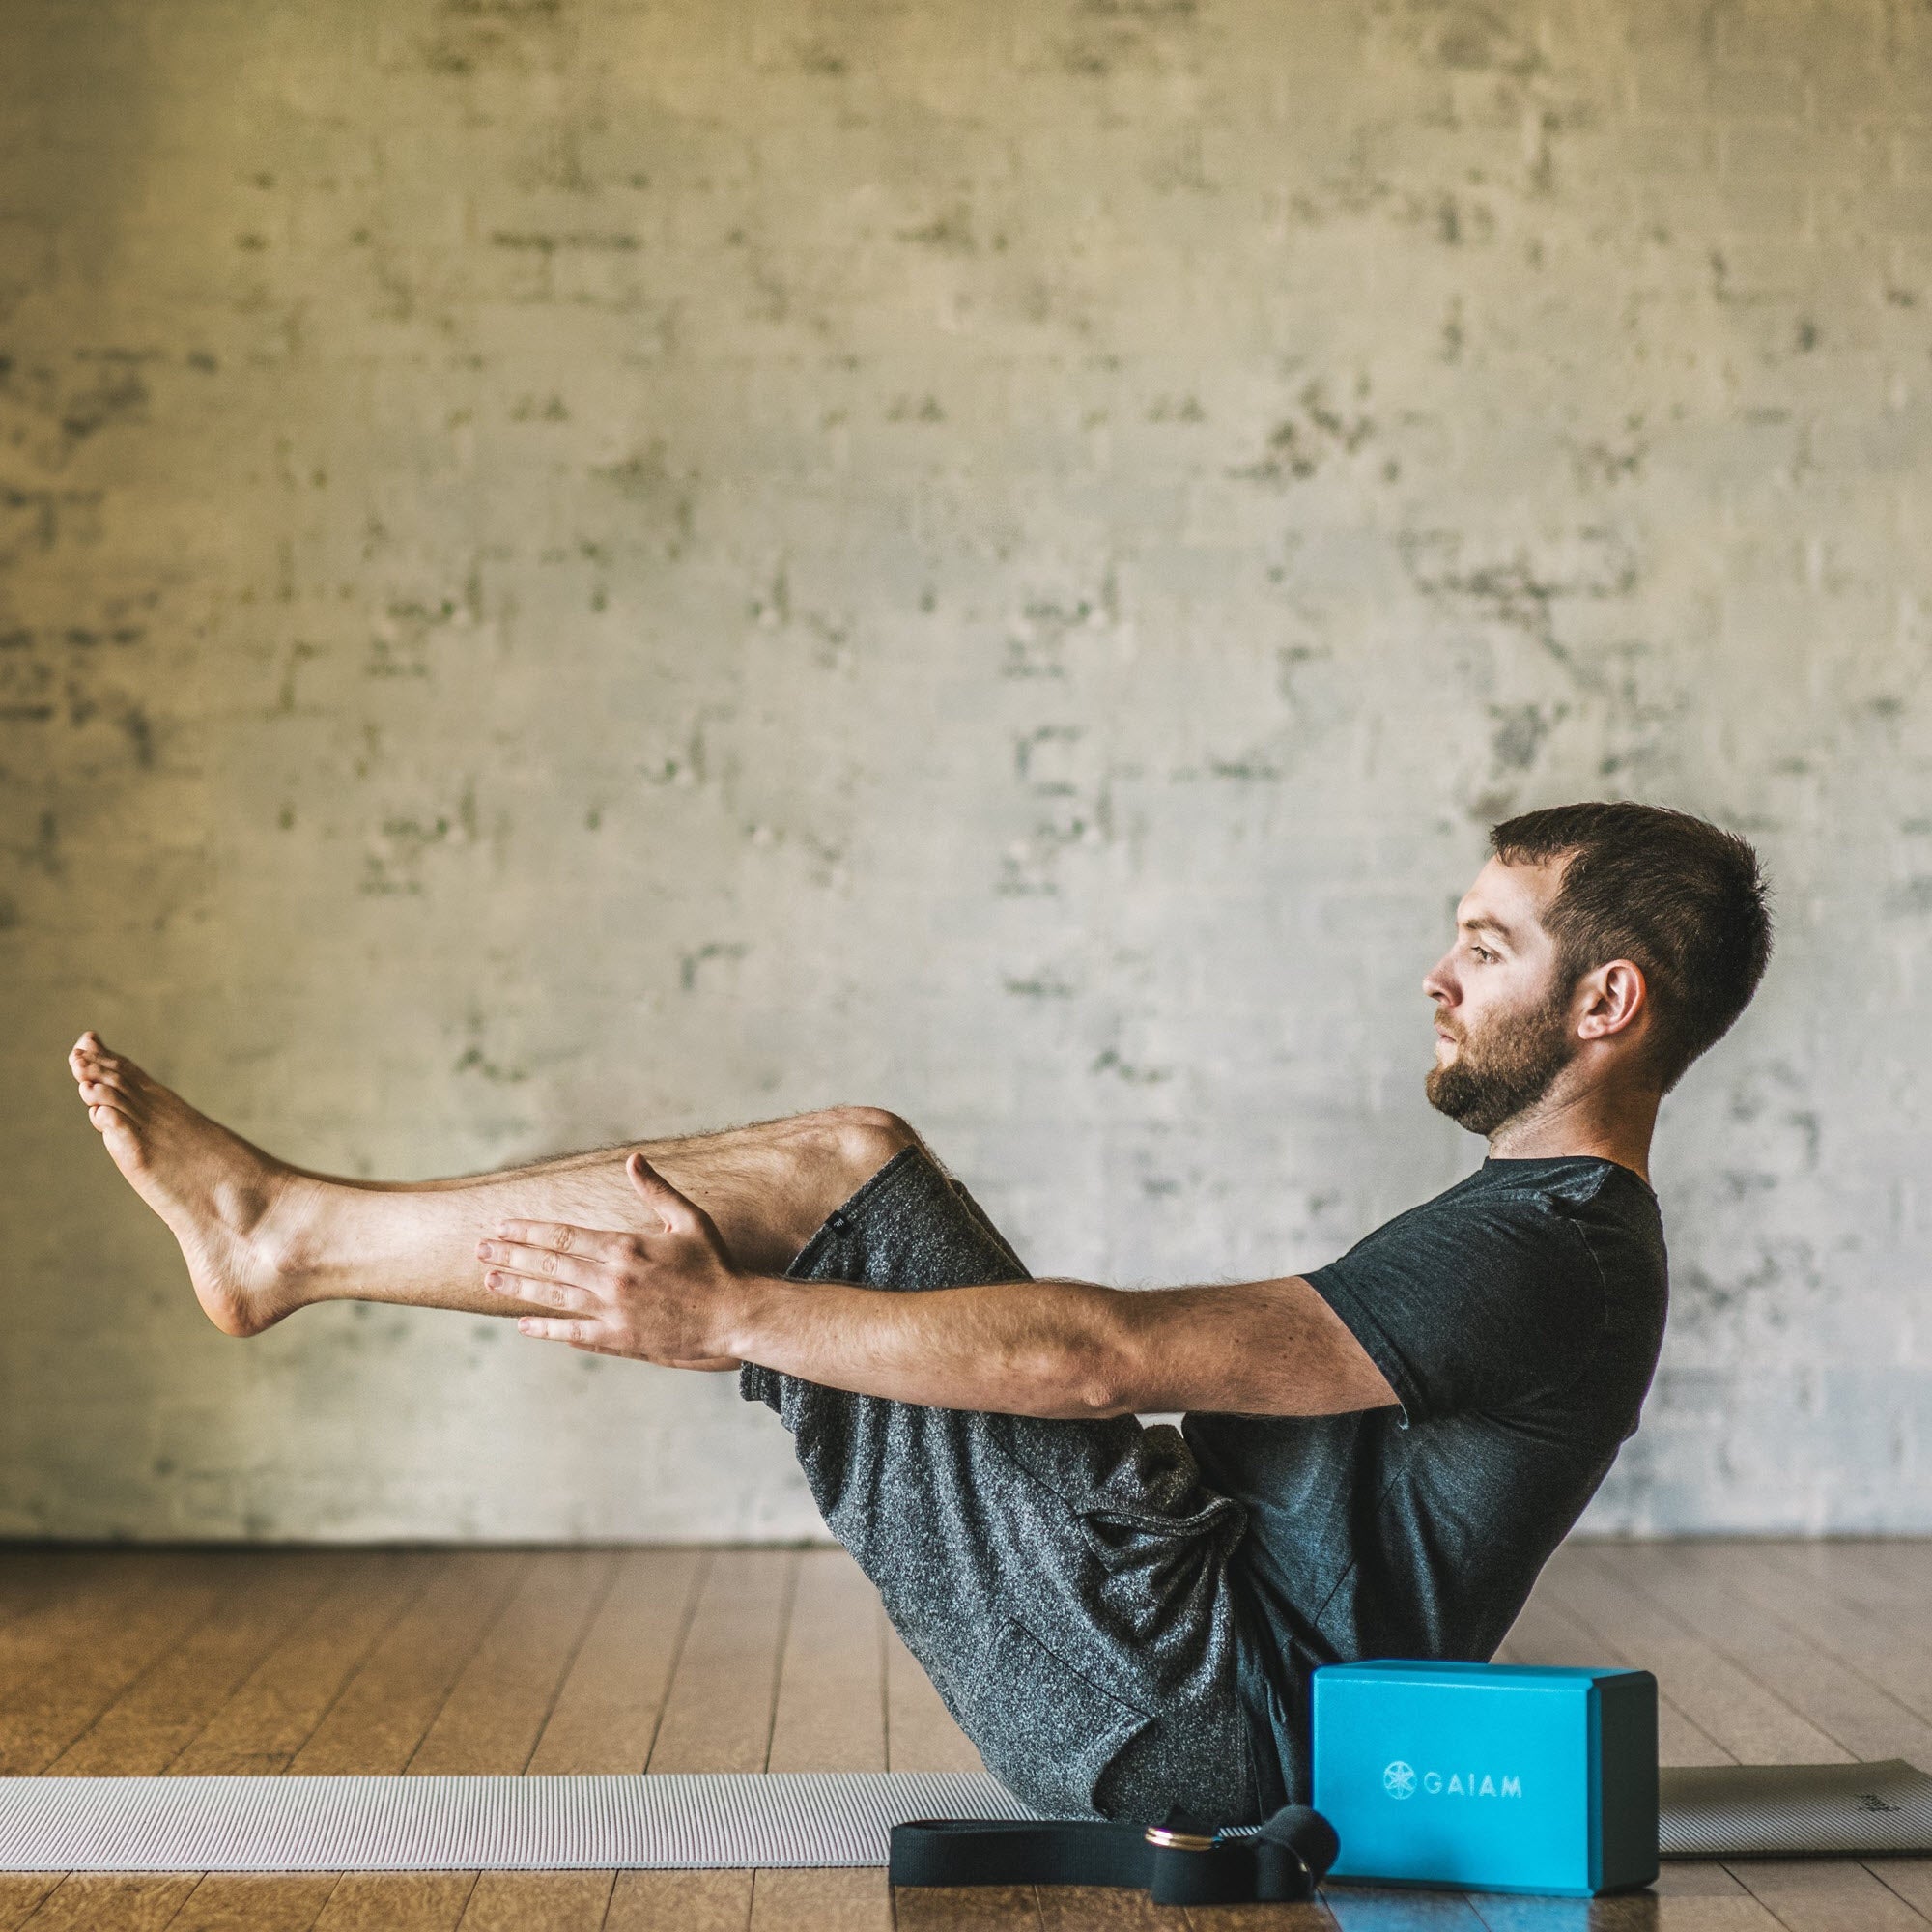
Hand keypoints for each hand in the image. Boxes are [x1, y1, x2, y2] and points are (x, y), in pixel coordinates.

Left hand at [476, 1154, 747, 1368]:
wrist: (732, 1315)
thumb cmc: (714, 1264)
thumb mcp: (689, 1220)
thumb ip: (656, 1190)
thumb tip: (633, 1159)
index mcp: (626, 1246)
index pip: (564, 1235)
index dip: (529, 1230)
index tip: (502, 1225)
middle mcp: (612, 1278)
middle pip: (549, 1263)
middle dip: (511, 1255)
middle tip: (479, 1250)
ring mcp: (612, 1311)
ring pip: (553, 1296)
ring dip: (517, 1287)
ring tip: (488, 1279)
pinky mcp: (618, 1339)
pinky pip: (572, 1333)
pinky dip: (545, 1328)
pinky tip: (523, 1323)